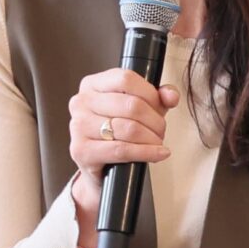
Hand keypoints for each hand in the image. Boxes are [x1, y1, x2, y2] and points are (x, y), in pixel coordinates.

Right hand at [67, 69, 177, 236]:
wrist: (104, 167)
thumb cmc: (121, 132)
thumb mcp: (142, 108)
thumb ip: (159, 97)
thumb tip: (170, 96)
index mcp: (93, 85)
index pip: (126, 79)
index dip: (150, 94)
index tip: (160, 107)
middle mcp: (81, 102)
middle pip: (131, 105)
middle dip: (155, 121)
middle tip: (161, 131)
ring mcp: (78, 126)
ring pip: (128, 128)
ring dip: (152, 138)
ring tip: (157, 142)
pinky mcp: (81, 150)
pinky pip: (122, 150)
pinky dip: (146, 152)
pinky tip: (158, 154)